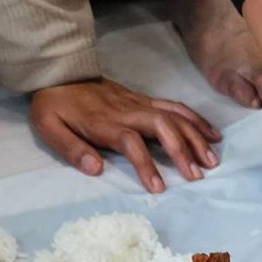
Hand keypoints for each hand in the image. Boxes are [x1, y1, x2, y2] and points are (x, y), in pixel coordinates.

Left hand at [31, 78, 222, 191]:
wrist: (58, 72)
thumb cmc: (54, 105)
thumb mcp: (48, 127)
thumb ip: (71, 148)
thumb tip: (95, 168)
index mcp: (106, 123)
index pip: (132, 143)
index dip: (146, 165)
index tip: (159, 188)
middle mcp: (128, 111)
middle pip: (162, 127)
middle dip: (183, 151)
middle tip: (198, 176)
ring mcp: (139, 104)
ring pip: (174, 116)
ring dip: (196, 138)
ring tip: (212, 161)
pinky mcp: (145, 100)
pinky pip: (175, 108)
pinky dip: (196, 120)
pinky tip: (212, 135)